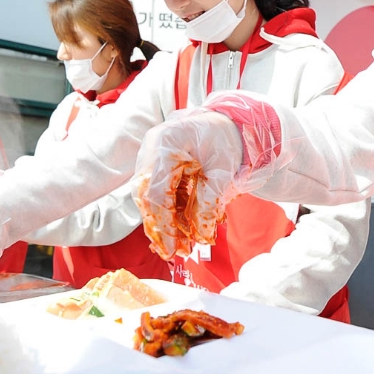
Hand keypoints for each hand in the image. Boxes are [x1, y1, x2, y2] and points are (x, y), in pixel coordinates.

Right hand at [133, 93, 283, 259]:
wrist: (227, 122)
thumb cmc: (226, 139)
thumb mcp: (223, 170)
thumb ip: (209, 200)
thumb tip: (201, 233)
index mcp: (166, 143)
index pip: (156, 191)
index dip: (162, 224)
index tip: (170, 248)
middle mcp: (152, 148)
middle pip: (146, 195)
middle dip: (160, 226)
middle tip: (173, 251)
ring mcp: (150, 155)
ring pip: (149, 196)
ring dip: (164, 221)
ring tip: (180, 245)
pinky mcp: (156, 164)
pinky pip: (157, 191)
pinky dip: (169, 210)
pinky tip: (180, 228)